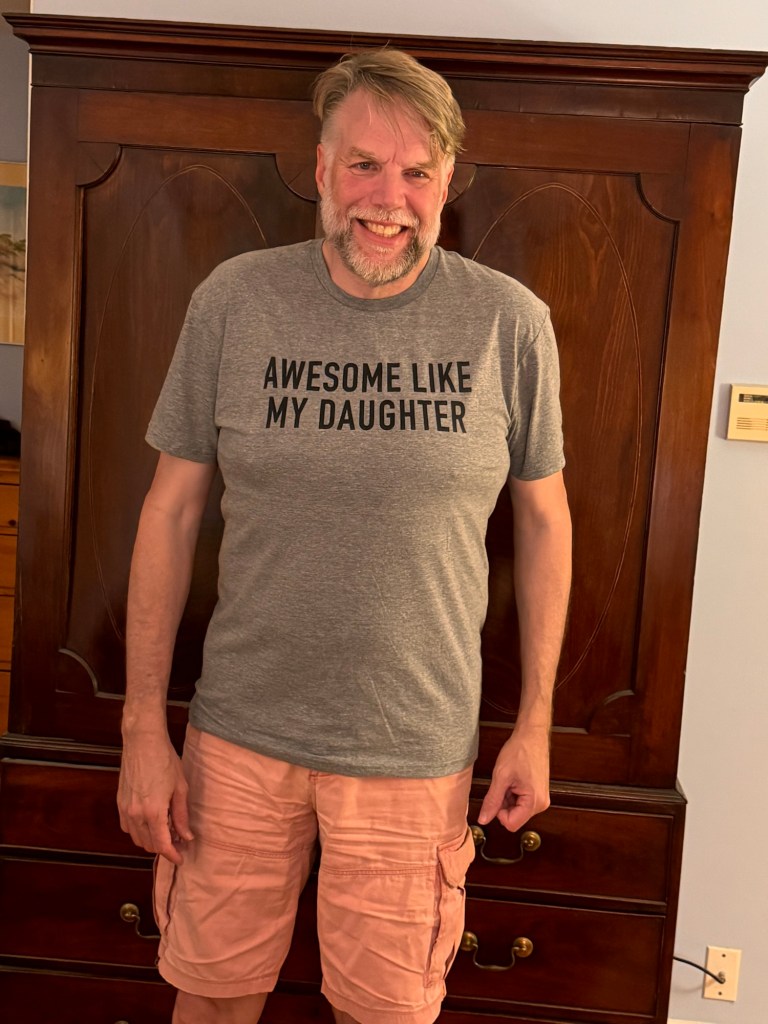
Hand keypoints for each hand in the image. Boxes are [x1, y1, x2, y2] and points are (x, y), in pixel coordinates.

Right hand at [117, 729, 192, 864]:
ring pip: (136, 838)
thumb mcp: (180, 788)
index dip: (172, 855)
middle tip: (178, 840)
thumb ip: (182, 815)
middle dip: (163, 847)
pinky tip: (151, 821)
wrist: (143, 742)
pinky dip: (139, 830)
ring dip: (151, 839)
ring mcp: (125, 809)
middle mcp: (136, 814)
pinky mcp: (120, 802)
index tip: (180, 858)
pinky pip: (128, 827)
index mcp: (153, 811)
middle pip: (148, 844)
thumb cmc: (164, 760)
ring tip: (166, 830)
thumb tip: (186, 835)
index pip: (162, 844)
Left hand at [477, 725, 549, 831]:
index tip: (497, 795)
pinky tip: (513, 779)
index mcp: (534, 801)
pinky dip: (513, 794)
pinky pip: (521, 802)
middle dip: (503, 804)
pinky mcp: (538, 793)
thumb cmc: (520, 750)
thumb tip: (484, 818)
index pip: (511, 824)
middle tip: (503, 784)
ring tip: (509, 780)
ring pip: (516, 810)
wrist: (532, 735)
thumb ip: (492, 800)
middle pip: (514, 817)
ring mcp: (541, 798)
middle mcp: (541, 803)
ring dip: (508, 798)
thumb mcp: (501, 776)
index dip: (498, 812)